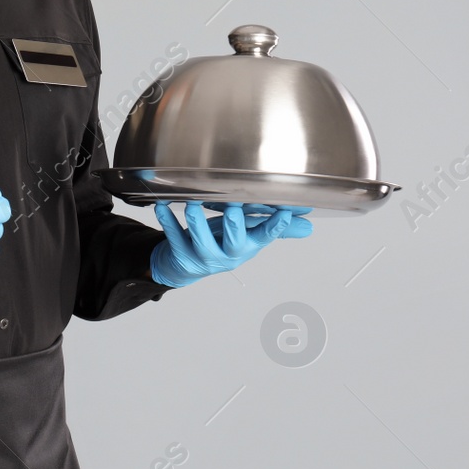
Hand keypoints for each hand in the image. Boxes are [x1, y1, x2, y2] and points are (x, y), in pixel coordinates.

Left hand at [148, 201, 312, 288]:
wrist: (186, 266)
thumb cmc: (221, 243)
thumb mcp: (248, 236)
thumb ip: (272, 227)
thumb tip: (307, 225)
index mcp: (247, 246)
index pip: (266, 236)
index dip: (276, 226)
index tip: (284, 211)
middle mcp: (228, 254)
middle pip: (235, 242)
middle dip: (235, 224)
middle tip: (234, 206)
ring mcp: (204, 256)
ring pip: (201, 240)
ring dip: (196, 221)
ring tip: (193, 203)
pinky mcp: (181, 253)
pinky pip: (174, 236)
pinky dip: (167, 221)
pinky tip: (161, 206)